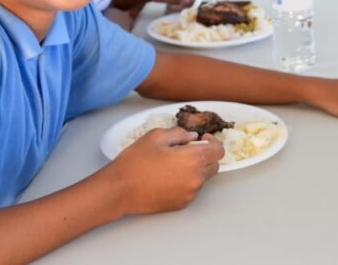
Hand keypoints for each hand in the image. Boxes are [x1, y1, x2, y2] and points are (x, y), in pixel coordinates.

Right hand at [106, 127, 222, 215]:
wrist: (118, 191)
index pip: (218, 151)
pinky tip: (166, 178)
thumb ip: (179, 133)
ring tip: (171, 165)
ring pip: (202, 178)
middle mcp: (195, 178)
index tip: (201, 139)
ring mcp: (189, 193)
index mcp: (192, 159)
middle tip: (186, 151)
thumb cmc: (135, 162)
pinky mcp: (181, 204)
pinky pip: (190, 190)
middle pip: (214, 165)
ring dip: (194, 169)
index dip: (212, 142)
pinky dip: (185, 182)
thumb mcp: (155, 136)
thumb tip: (192, 137)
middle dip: (205, 156)